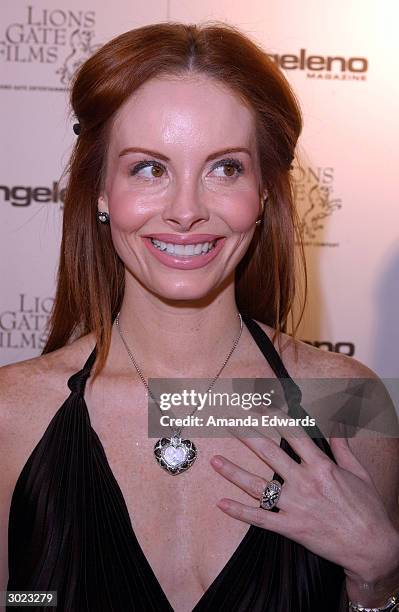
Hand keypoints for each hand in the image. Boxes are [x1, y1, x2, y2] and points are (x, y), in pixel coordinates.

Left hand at [209, 412, 398, 598]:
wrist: (373, 548)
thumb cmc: (367, 509)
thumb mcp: (358, 472)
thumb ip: (343, 446)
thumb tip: (337, 423)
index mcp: (321, 466)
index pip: (293, 433)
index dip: (274, 416)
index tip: (259, 406)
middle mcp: (305, 482)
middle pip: (268, 452)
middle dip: (246, 434)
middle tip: (229, 421)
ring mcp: (296, 506)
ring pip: (258, 486)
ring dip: (233, 472)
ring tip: (214, 460)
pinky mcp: (291, 528)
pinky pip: (260, 519)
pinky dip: (240, 512)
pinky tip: (222, 504)